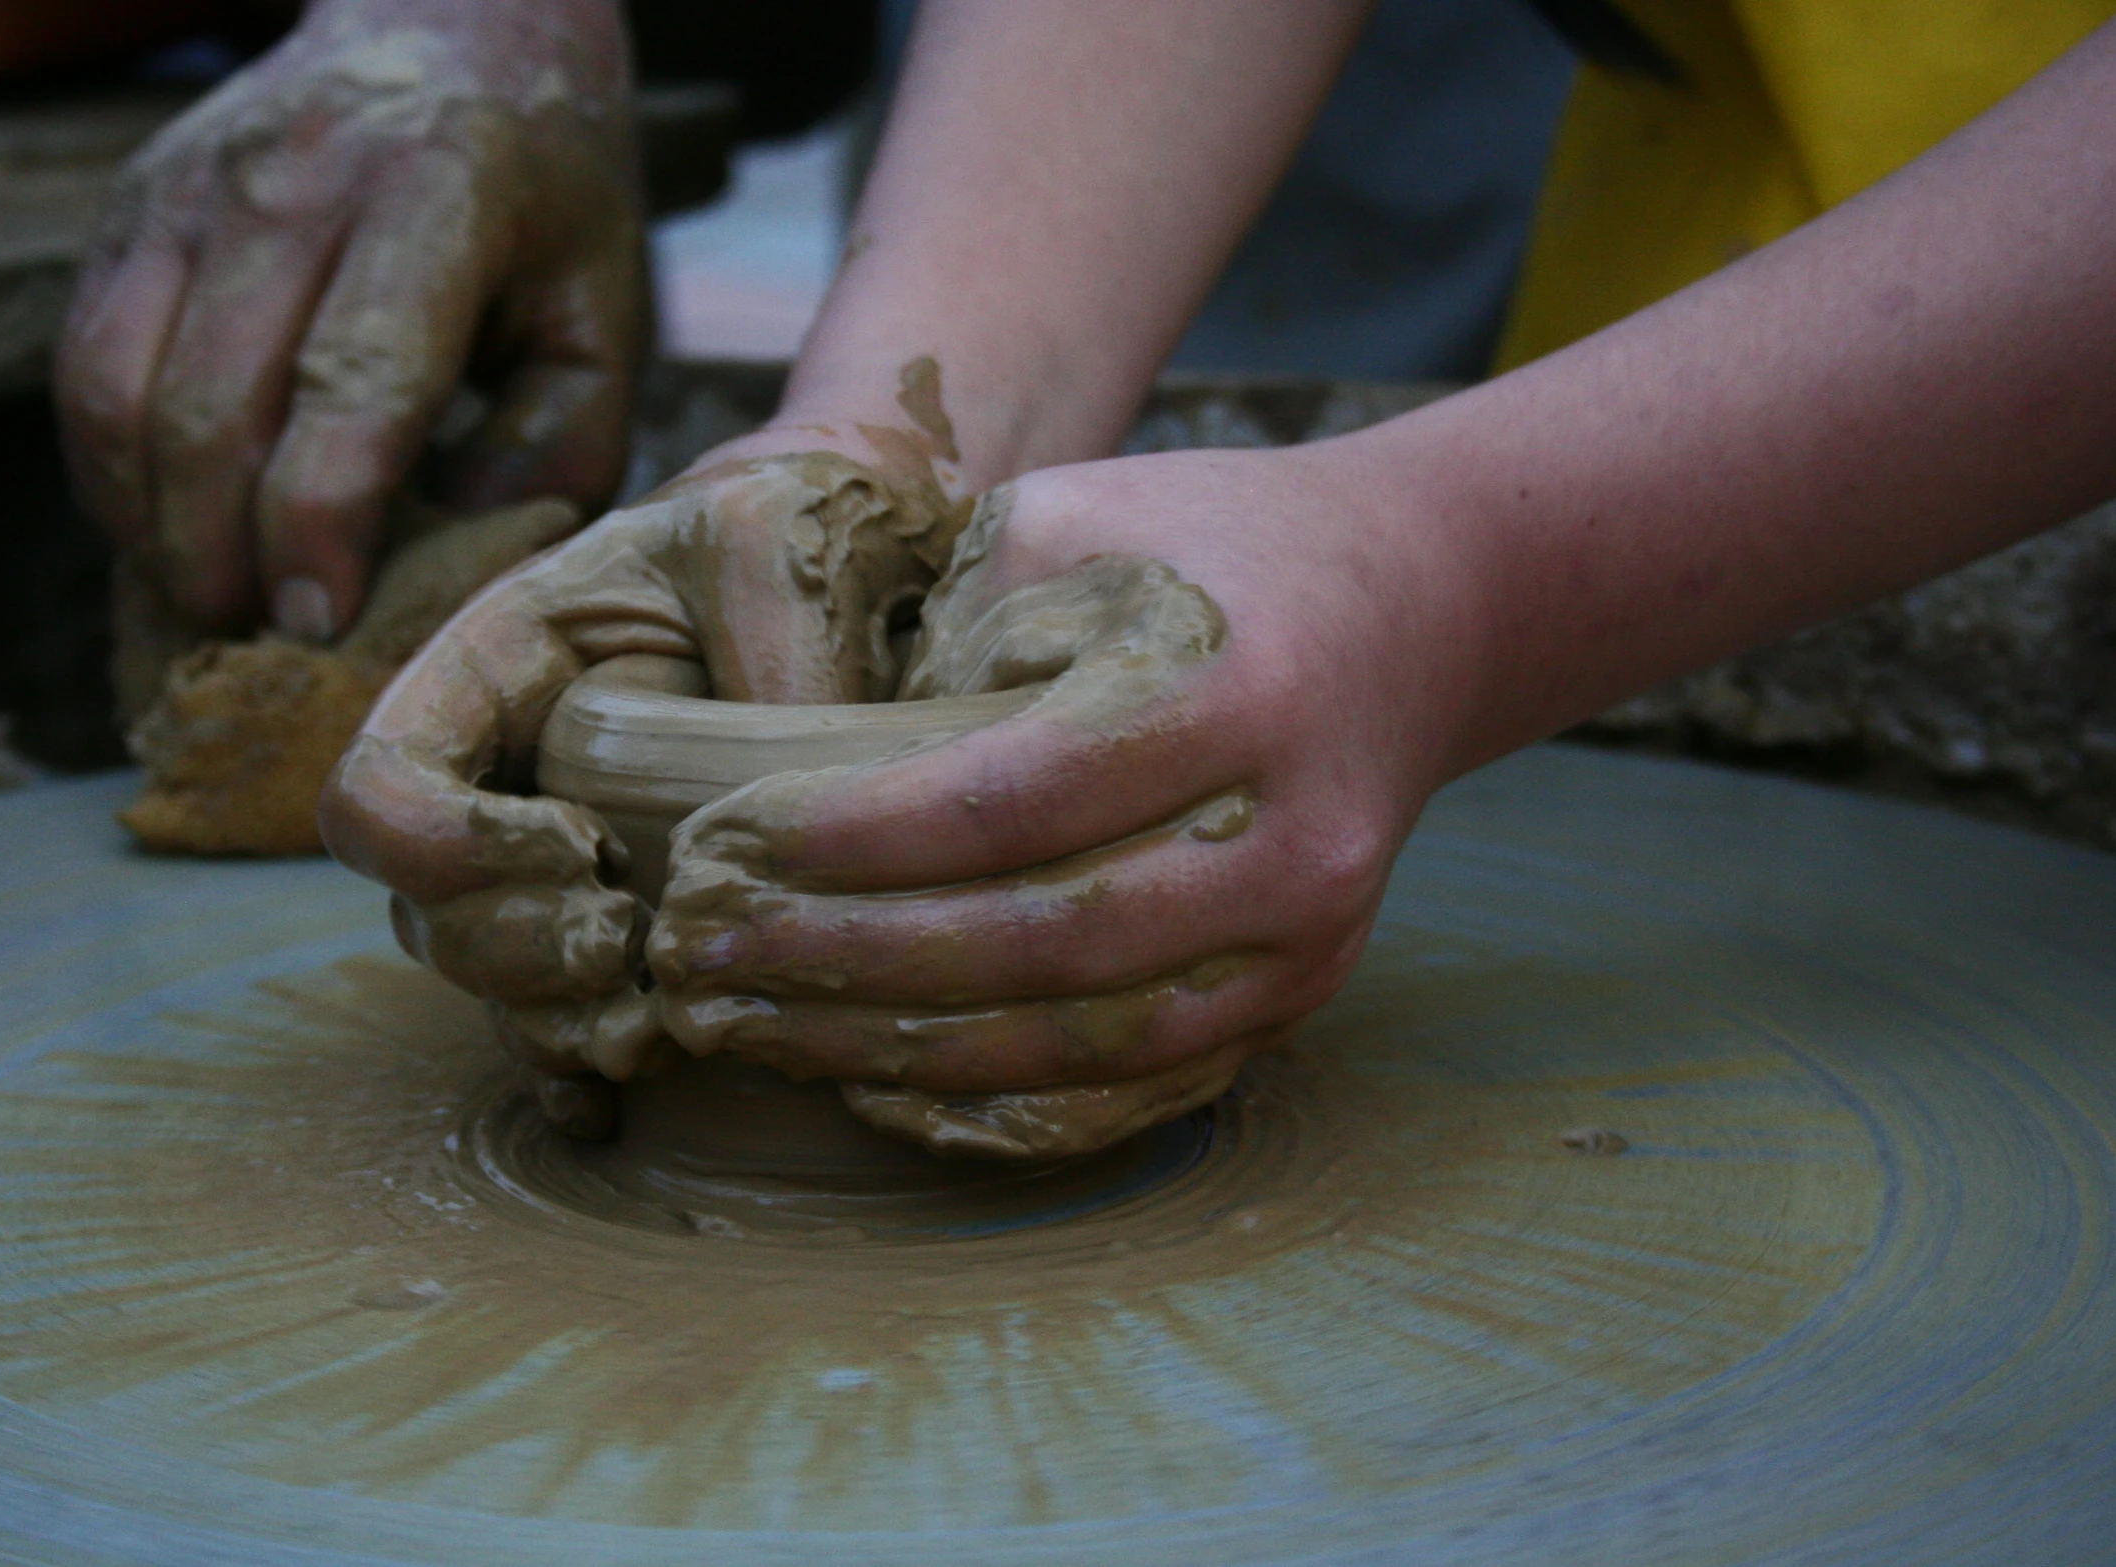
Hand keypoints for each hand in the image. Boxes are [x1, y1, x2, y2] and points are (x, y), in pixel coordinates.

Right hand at [57, 0, 643, 644]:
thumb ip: (558, 447)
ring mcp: (190, 188)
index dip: (320, 517)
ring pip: (117, 392)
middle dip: (222, 553)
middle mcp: (292, 180)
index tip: (318, 621)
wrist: (453, 25)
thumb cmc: (546, 199)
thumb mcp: (603, 313)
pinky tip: (170, 529)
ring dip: (150, 526)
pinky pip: (84, 367)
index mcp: (436, 196)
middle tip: (259, 645)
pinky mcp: (130, 210)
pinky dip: (111, 471)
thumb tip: (456, 572)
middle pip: (210, 403)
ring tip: (211, 603)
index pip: (351, 376)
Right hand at [318, 434, 969, 1127]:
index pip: (381, 783)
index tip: (577, 847)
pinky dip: (573, 1071)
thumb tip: (786, 803)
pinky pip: (549, 1020)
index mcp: (491, 668)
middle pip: (423, 913)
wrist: (837, 573)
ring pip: (484, 981)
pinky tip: (621, 1102)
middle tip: (629, 946)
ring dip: (552, 1023)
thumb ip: (770, 652)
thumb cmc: (790, 537)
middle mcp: (495, 776)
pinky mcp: (608, 919)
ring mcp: (540, 860)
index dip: (447, 846)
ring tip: (656, 1029)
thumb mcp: (778, 547)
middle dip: (517, 952)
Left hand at [642, 444, 1486, 1154]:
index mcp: (1227, 688)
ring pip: (1081, 1040)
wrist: (1414, 607)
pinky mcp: (1299, 992)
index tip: (722, 846)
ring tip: (755, 1029)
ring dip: (899, 1049)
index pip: (1011, 797)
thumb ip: (955, 633)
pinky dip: (1000, 1099)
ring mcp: (1307, 935)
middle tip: (701, 962)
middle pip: (1038, 942)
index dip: (855, 840)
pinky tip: (879, 1080)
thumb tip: (819, 778)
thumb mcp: (1073, 519)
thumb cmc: (1210, 543)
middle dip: (845, 964)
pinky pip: (1137, 1086)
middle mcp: (1285, 833)